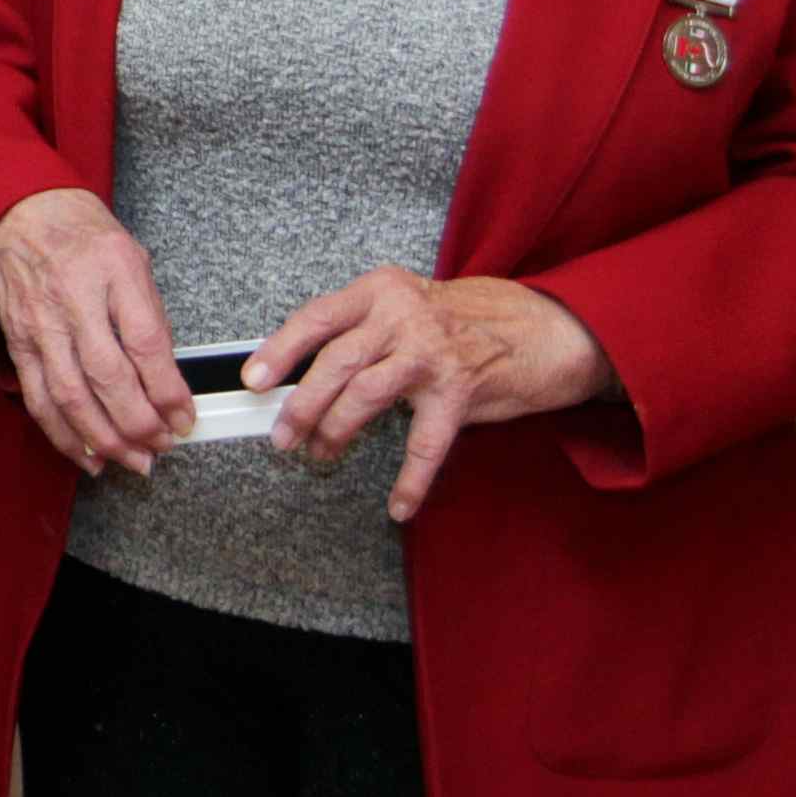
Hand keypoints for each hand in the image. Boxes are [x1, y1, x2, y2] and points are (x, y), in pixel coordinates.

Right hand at [0, 188, 195, 477]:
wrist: (15, 215)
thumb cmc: (81, 236)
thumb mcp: (131, 258)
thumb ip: (149, 316)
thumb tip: (167, 380)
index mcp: (113, 270)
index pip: (145, 343)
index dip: (168, 390)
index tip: (186, 417)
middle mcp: (74, 300)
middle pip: (107, 377)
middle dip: (140, 423)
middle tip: (164, 446)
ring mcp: (40, 325)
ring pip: (70, 397)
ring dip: (105, 438)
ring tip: (134, 461)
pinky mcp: (18, 345)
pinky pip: (39, 399)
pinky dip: (64, 435)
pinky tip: (89, 456)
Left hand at [248, 269, 613, 523]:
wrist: (541, 325)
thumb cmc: (460, 318)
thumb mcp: (403, 304)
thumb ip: (359, 330)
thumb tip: (300, 374)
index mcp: (381, 290)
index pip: (317, 317)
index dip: (281, 350)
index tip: (255, 380)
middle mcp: (404, 317)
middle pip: (337, 362)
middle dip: (302, 404)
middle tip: (282, 435)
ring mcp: (433, 354)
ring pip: (367, 396)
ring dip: (336, 431)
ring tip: (320, 454)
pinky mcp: (461, 391)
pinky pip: (427, 444)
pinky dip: (410, 480)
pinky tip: (399, 505)